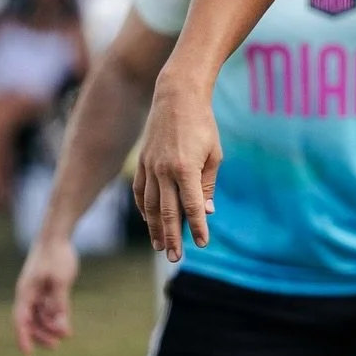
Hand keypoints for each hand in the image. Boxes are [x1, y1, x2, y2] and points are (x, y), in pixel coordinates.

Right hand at [13, 234, 79, 355]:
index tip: (29, 354)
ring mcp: (36, 290)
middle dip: (41, 335)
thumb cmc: (56, 256)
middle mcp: (28, 294)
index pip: (21, 321)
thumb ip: (60, 304)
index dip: (23, 338)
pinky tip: (65, 325)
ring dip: (50, 327)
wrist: (56, 235)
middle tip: (56, 346)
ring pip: (39, 315)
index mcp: (26, 293)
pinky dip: (54, 317)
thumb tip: (61, 328)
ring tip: (65, 335)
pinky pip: (47, 307)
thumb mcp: (60, 281)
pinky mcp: (46, 287)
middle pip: (30, 321)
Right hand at [133, 75, 222, 261]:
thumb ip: (208, 183)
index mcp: (186, 168)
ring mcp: (150, 166)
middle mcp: (164, 170)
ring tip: (160, 246)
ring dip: (155, 228)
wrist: (177, 97)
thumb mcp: (214, 154)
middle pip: (167, 212)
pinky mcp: (142, 162)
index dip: (197, 227)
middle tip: (175, 257)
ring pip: (150, 205)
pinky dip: (144, 208)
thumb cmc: (203, 125)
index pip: (192, 206)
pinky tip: (149, 221)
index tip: (202, 243)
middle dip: (172, 237)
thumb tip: (207, 210)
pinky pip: (141, 191)